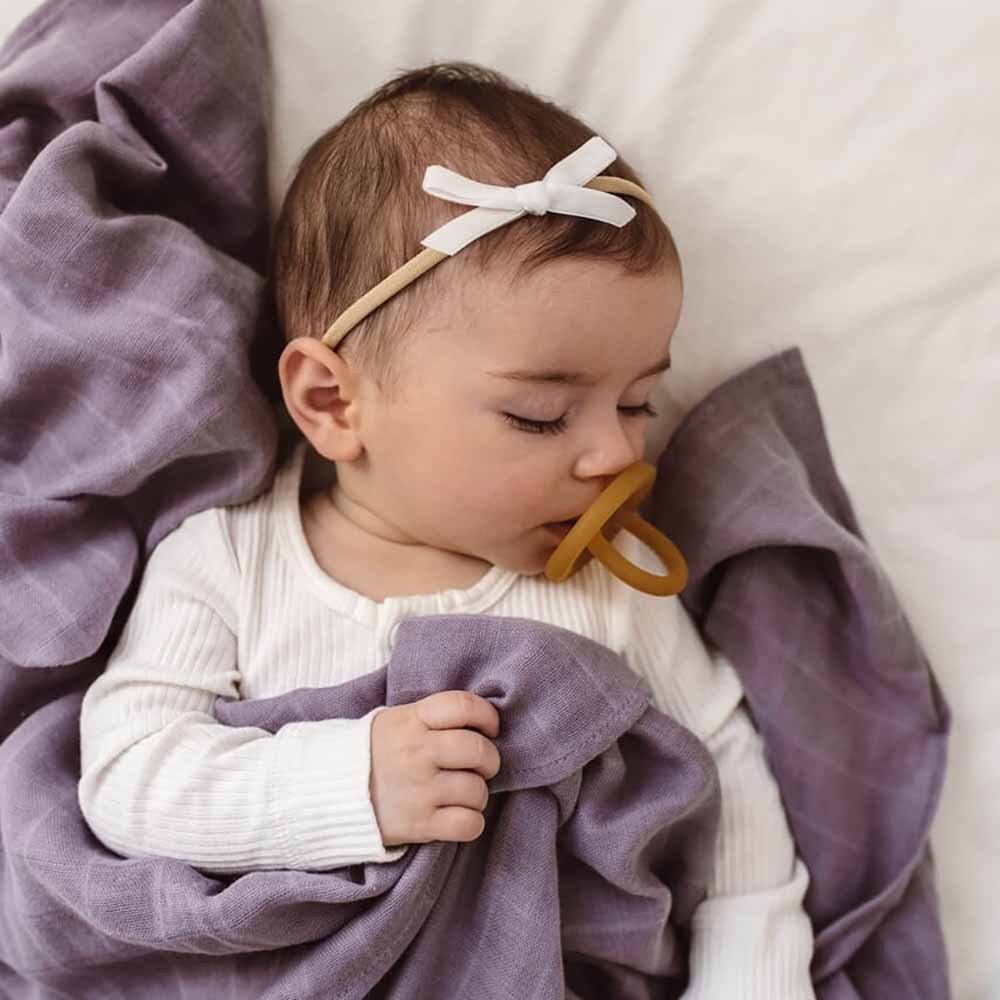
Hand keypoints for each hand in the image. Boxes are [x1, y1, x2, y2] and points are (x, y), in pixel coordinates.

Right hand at [370, 690, 500, 846]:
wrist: (331, 793)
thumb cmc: (377, 752)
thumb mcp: (397, 720)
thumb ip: (434, 717)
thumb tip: (482, 723)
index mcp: (412, 720)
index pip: (464, 706)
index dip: (487, 716)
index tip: (490, 728)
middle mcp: (417, 752)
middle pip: (478, 750)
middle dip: (489, 759)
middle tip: (480, 766)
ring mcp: (418, 789)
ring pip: (476, 790)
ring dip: (478, 794)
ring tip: (462, 793)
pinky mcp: (418, 824)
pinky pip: (468, 824)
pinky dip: (471, 822)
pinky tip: (458, 815)